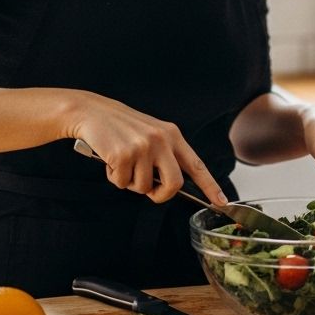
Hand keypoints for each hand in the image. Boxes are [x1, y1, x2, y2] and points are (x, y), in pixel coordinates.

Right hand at [63, 90, 226, 205]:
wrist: (92, 112)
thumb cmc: (121, 128)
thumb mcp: (151, 134)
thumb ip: (164, 156)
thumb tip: (170, 187)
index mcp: (172, 135)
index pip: (196, 165)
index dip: (210, 186)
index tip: (221, 203)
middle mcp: (162, 140)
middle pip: (174, 184)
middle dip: (161, 195)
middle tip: (149, 191)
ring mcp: (143, 147)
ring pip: (143, 187)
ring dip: (130, 182)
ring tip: (122, 163)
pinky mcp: (124, 154)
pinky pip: (123, 183)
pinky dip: (114, 177)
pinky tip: (110, 160)